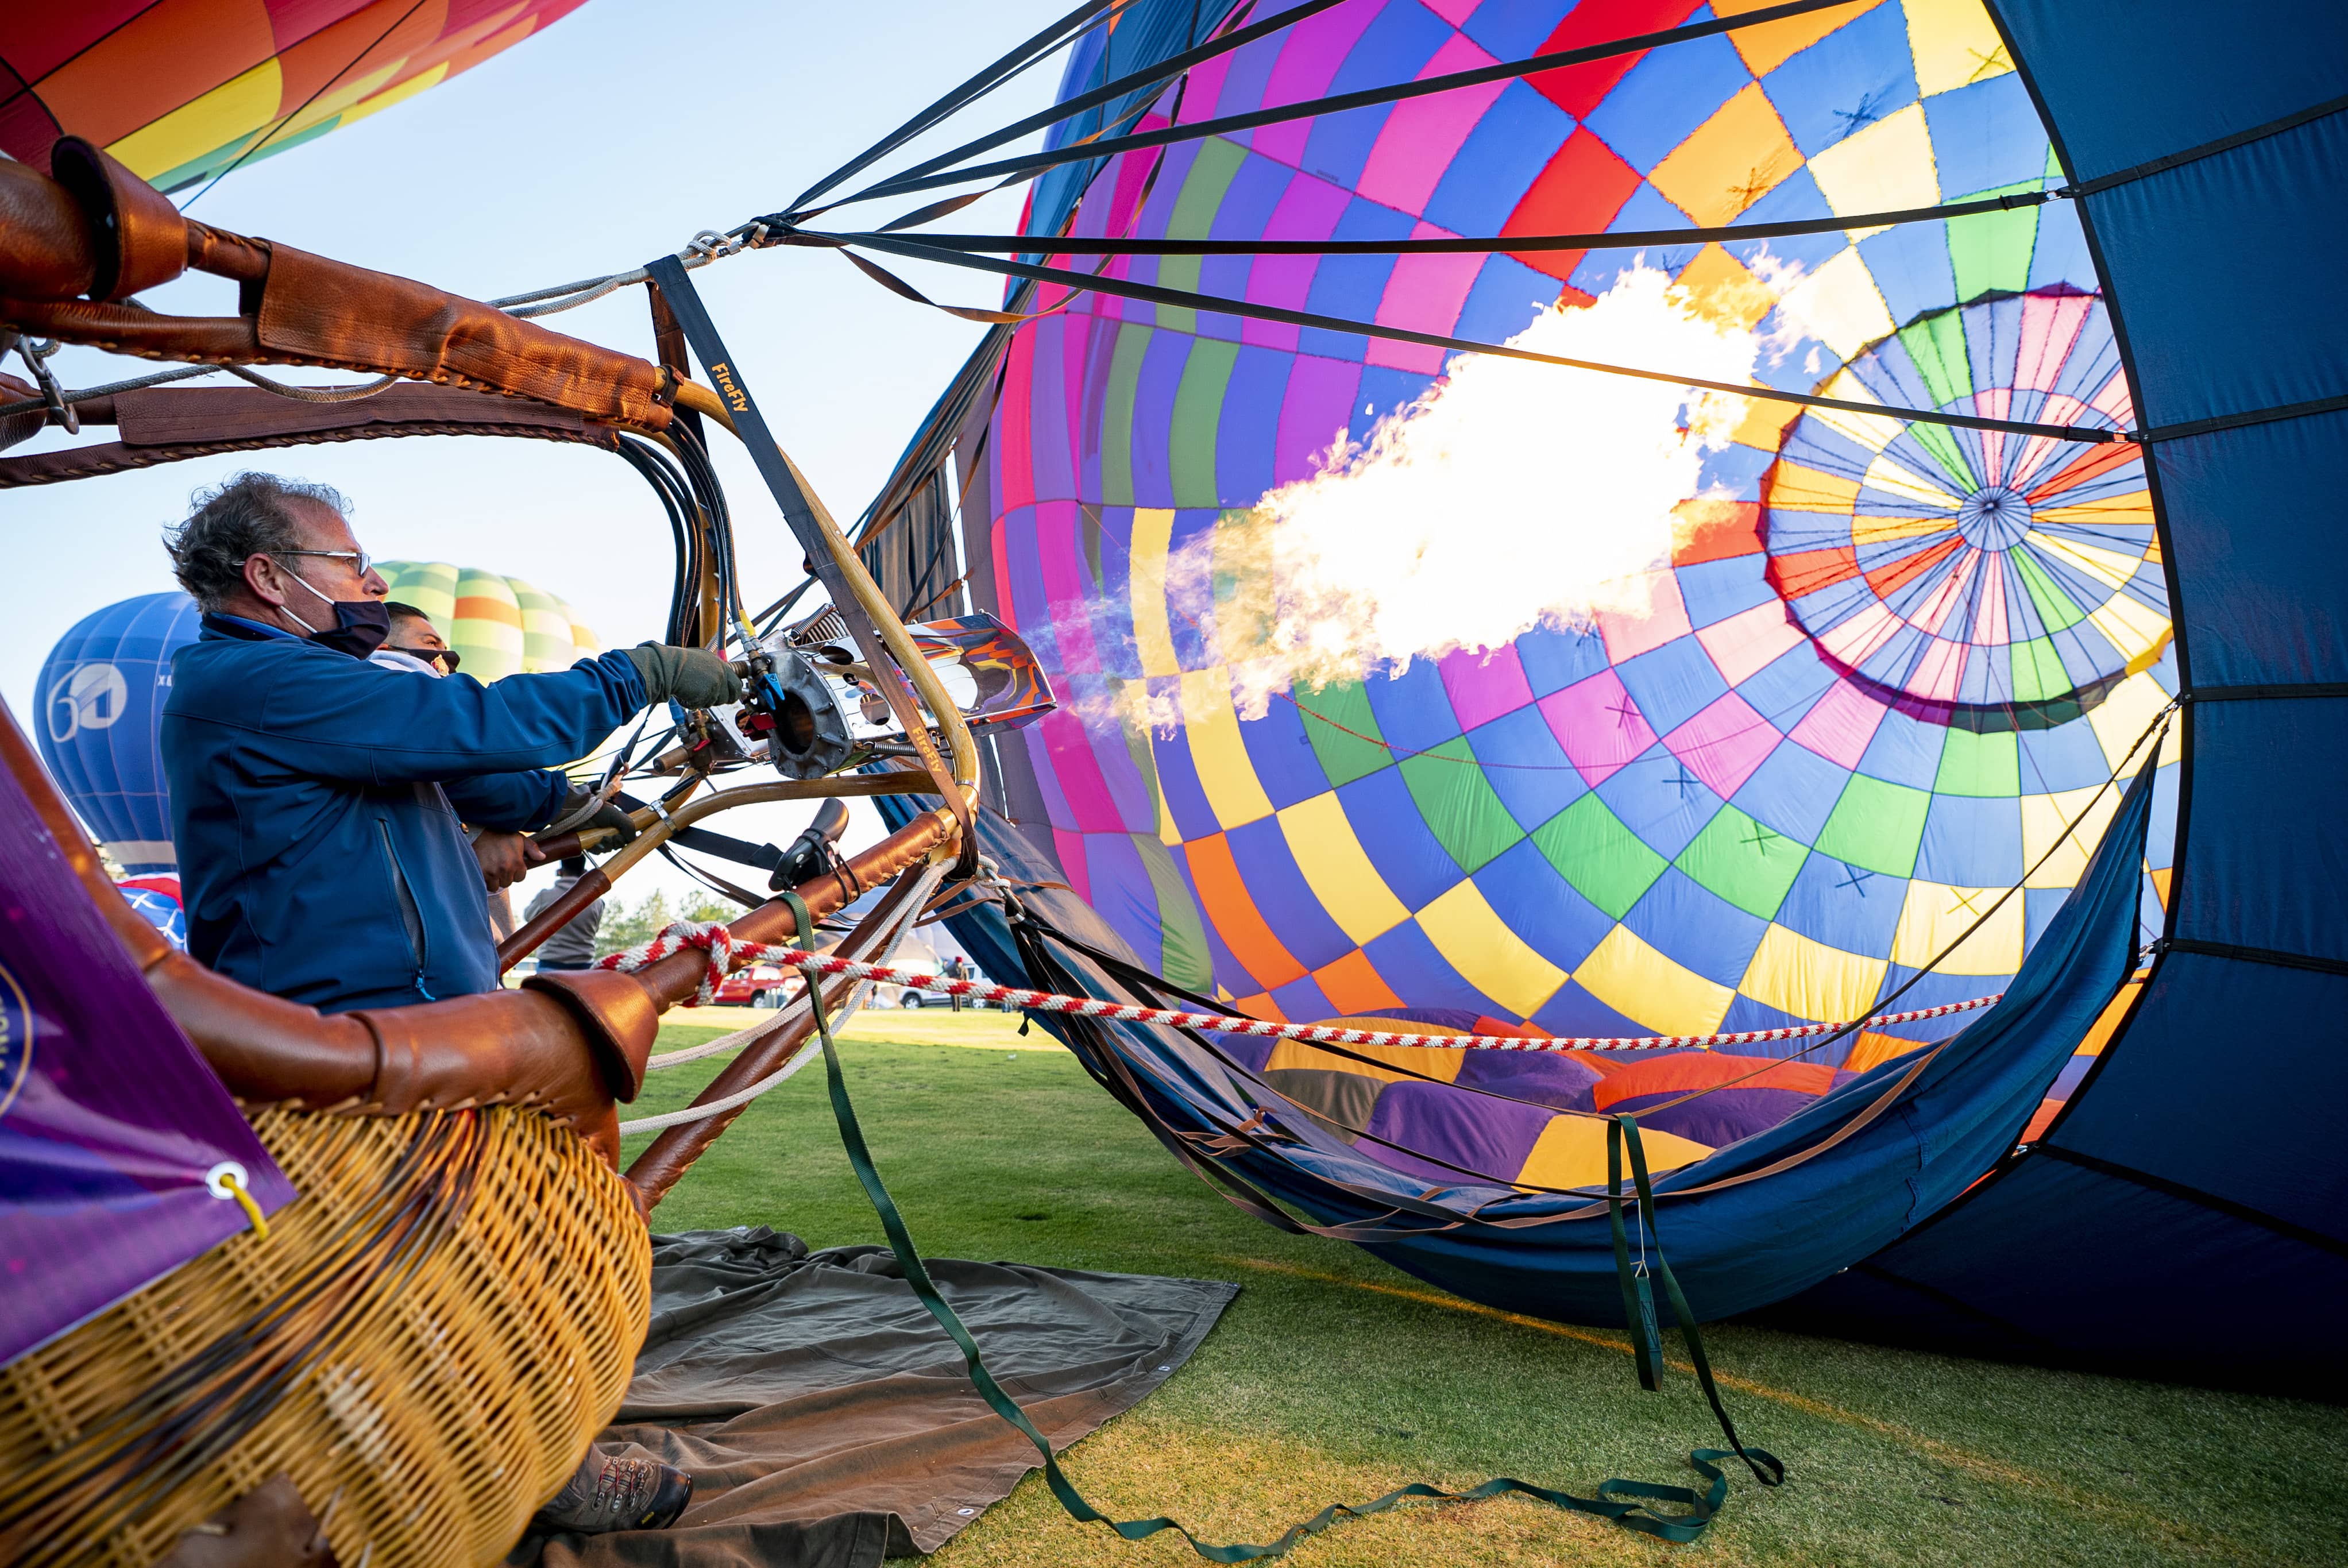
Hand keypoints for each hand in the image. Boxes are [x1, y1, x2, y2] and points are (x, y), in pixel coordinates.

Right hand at [472, 829, 543, 890]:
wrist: (478, 833)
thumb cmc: (500, 835)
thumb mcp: (518, 838)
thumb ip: (532, 848)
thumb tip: (542, 857)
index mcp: (517, 862)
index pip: (520, 877)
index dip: (515, 872)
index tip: (510, 864)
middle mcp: (506, 869)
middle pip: (508, 882)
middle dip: (505, 876)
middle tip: (499, 864)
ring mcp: (493, 872)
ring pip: (496, 886)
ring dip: (495, 880)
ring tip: (491, 867)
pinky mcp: (481, 874)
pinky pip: (486, 885)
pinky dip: (485, 880)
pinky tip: (484, 870)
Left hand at [586, 800, 638, 847]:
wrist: (581, 812)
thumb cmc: (599, 811)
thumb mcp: (618, 816)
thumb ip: (629, 826)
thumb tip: (633, 840)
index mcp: (617, 826)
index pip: (626, 838)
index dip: (625, 840)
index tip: (621, 837)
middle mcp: (609, 832)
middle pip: (618, 845)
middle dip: (616, 842)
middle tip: (613, 837)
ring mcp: (599, 838)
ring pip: (608, 849)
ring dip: (607, 845)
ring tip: (603, 838)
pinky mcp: (590, 843)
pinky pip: (598, 852)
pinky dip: (598, 849)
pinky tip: (596, 843)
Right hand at [625, 642, 742, 708]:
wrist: (666, 667)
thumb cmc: (676, 663)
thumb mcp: (699, 661)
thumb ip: (712, 671)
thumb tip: (720, 682)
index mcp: (719, 663)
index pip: (736, 683)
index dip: (733, 692)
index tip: (730, 696)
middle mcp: (720, 672)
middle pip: (732, 695)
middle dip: (723, 700)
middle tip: (710, 698)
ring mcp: (715, 683)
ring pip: (715, 701)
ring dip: (703, 700)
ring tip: (691, 689)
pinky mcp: (707, 693)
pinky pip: (701, 704)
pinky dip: (692, 702)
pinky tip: (685, 692)